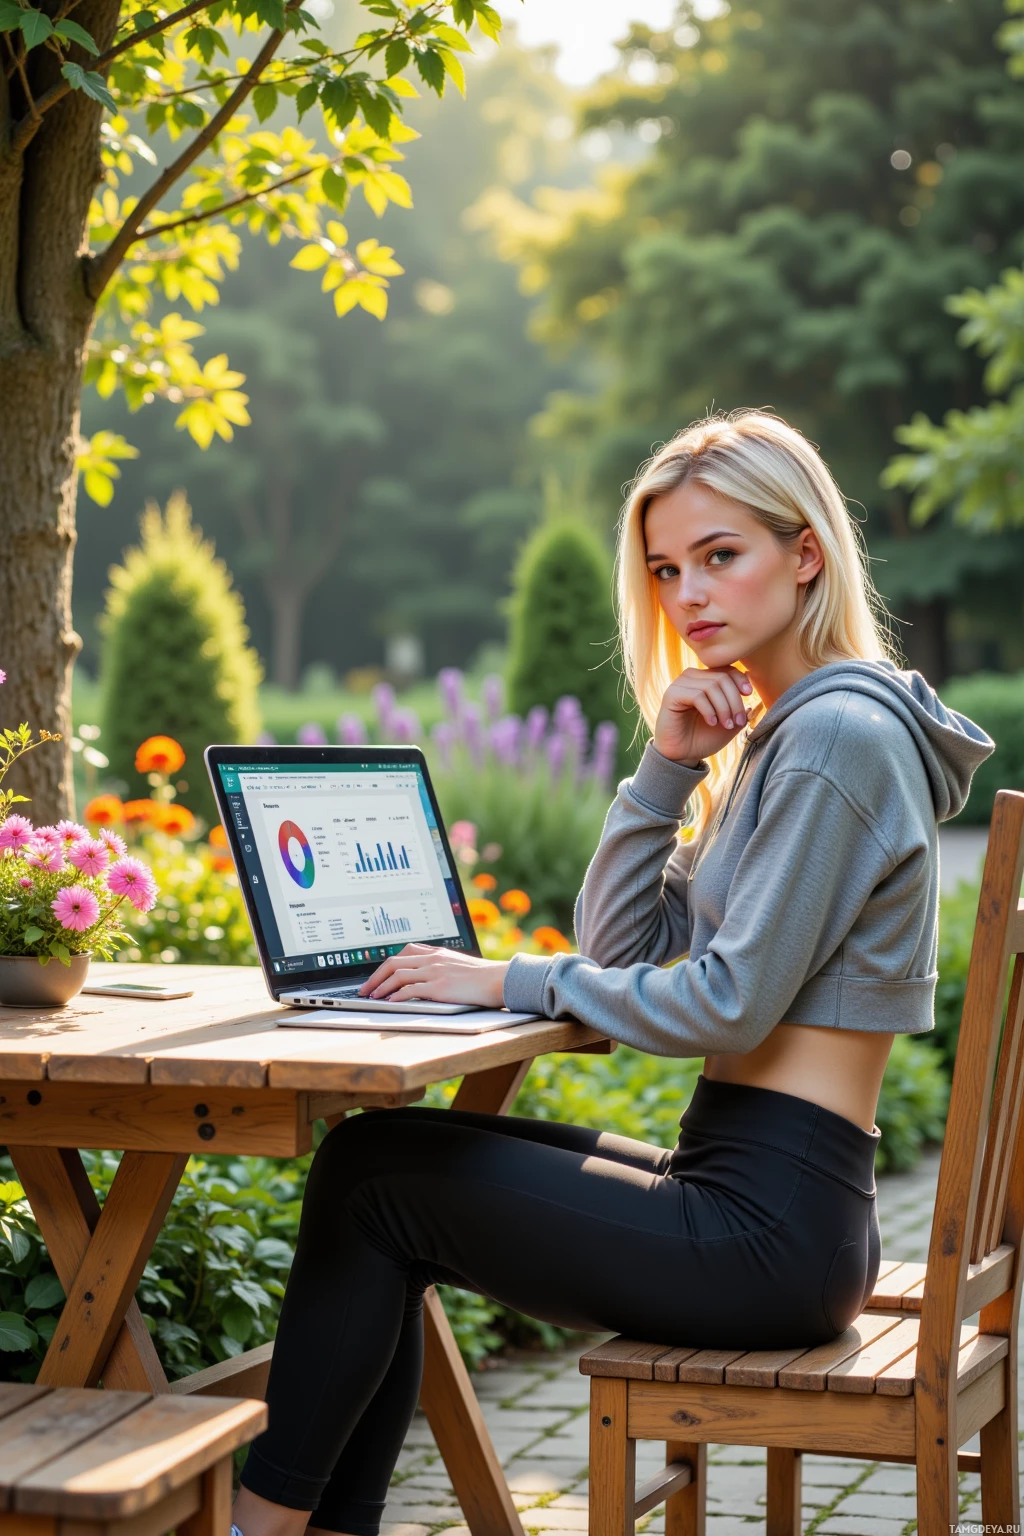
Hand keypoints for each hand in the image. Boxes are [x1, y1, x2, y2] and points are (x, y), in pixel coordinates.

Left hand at [359, 943, 509, 1007]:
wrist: (499, 979)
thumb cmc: (481, 976)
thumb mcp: (457, 964)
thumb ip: (440, 966)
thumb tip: (424, 976)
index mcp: (436, 952)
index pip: (403, 953)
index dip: (385, 965)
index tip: (376, 976)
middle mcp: (432, 959)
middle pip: (393, 962)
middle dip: (375, 977)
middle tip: (365, 989)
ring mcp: (435, 971)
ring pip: (398, 975)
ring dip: (381, 987)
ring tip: (372, 998)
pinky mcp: (439, 986)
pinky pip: (410, 989)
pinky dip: (396, 996)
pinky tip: (390, 1003)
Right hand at [653, 664, 754, 764]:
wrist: (682, 755)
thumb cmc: (703, 738)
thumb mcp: (729, 723)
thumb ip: (740, 707)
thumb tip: (750, 685)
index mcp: (705, 679)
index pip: (726, 669)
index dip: (740, 680)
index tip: (749, 695)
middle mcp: (691, 677)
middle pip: (722, 678)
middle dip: (734, 701)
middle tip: (738, 721)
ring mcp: (680, 684)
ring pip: (711, 686)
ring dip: (723, 708)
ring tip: (725, 725)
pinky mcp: (672, 695)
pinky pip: (697, 696)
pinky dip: (709, 710)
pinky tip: (711, 723)